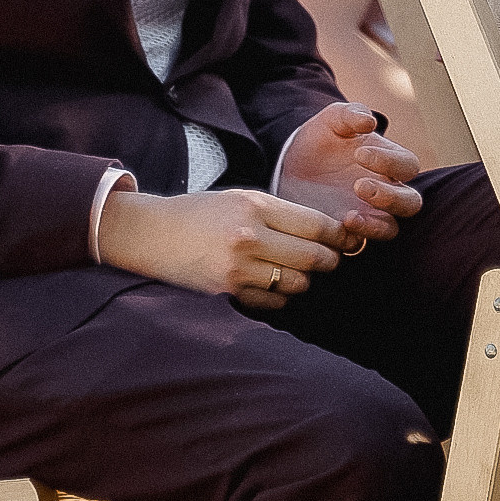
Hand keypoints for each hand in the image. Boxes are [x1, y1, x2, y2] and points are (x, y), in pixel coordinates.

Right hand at [96, 186, 351, 309]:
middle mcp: (249, 237)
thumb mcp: (242, 199)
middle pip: (313, 257)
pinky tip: (275, 284)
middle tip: (331, 259)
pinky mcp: (226, 290)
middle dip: (330, 260)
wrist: (150, 233)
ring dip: (305, 279)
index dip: (340, 235)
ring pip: (297, 282)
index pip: (316, 225)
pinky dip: (282, 296)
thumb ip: (282, 214)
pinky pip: (273, 301)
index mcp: (256, 207)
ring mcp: (237, 267)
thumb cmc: (202, 212)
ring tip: (299, 271)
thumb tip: (327, 231)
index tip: (348, 239)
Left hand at [273, 103, 423, 247]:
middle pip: (410, 203)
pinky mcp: (346, 233)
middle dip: (390, 197)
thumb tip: (369, 121)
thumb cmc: (321, 138)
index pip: (407, 166)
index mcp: (390, 162)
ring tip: (349, 216)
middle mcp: (386, 192)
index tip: (359, 154)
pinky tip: (333, 228)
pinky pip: (358, 245)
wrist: (289, 163)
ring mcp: (369, 215)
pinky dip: (350, 240)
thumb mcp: (333, 120)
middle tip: (359, 186)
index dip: (390, 161)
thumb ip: (351, 114)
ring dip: (375, 225)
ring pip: (390, 229)